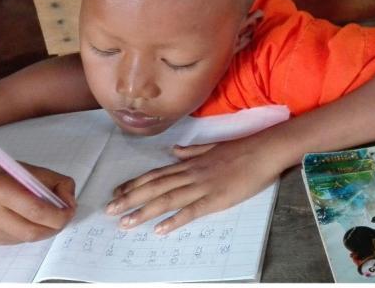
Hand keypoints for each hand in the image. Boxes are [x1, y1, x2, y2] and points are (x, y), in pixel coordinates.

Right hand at [0, 157, 75, 243]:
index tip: (70, 210)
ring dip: (46, 230)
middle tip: (65, 216)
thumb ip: (60, 185)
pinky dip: (34, 231)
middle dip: (56, 226)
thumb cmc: (11, 176)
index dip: (59, 215)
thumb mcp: (38, 172)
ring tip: (51, 216)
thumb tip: (70, 205)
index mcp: (2, 190)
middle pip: (33, 231)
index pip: (37, 211)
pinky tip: (33, 219)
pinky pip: (22, 240)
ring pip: (29, 238)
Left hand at [105, 134, 289, 233]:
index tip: (117, 193)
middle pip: (156, 187)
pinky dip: (175, 220)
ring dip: (145, 211)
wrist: (265, 150)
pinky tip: (161, 229)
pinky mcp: (217, 198)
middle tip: (109, 211)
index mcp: (191, 163)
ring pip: (168, 199)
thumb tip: (174, 151)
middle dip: (130, 199)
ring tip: (126, 223)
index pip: (157, 174)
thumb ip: (193, 151)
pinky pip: (192, 210)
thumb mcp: (214, 146)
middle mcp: (192, 174)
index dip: (135, 184)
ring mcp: (203, 186)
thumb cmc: (243, 148)